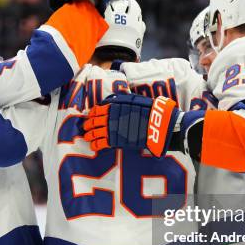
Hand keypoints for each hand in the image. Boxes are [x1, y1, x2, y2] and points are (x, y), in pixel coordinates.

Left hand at [83, 94, 203, 157]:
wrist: (160, 125)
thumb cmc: (151, 111)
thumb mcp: (137, 99)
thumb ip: (124, 100)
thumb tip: (115, 98)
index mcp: (116, 105)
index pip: (99, 108)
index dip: (93, 113)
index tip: (90, 116)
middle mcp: (112, 116)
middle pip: (95, 120)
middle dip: (88, 124)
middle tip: (85, 127)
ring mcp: (114, 128)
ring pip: (96, 132)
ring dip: (90, 134)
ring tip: (87, 137)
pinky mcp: (118, 141)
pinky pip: (103, 143)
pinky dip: (96, 144)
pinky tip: (94, 146)